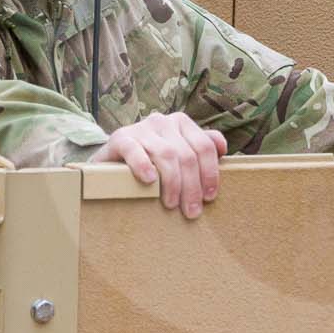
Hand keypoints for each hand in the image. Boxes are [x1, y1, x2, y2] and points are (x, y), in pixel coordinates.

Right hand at [103, 112, 227, 217]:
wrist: (111, 161)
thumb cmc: (150, 161)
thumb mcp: (176, 152)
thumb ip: (199, 148)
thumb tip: (222, 148)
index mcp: (181, 122)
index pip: (204, 147)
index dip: (210, 173)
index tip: (209, 197)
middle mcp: (162, 121)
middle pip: (187, 155)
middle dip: (192, 186)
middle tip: (191, 211)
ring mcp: (141, 128)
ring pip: (166, 155)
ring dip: (173, 183)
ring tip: (172, 204)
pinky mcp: (120, 138)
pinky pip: (134, 150)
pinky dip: (143, 165)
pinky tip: (149, 181)